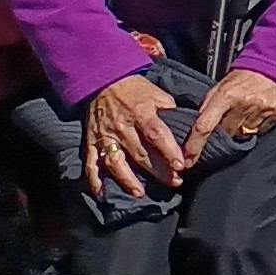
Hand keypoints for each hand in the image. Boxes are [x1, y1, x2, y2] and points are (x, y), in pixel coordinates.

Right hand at [82, 71, 183, 199]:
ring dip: (127, 180)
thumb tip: (184, 125)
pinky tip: (101, 194)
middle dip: (157, 171)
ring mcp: (105, 136)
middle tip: (173, 183)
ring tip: (139, 193)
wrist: (103, 80)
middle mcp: (122, 127)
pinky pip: (91, 164)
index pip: (156, 134)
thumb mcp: (156, 93)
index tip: (180, 166)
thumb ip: (168, 110)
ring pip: (116, 163)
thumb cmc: (134, 88)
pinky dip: (94, 180)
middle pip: (140, 154)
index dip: (168, 151)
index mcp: (140, 112)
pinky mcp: (91, 142)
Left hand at [180, 67, 275, 161]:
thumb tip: (195, 128)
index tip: (188, 161)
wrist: (273, 66)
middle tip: (228, 121)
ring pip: (243, 135)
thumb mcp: (221, 85)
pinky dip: (255, 127)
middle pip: (226, 134)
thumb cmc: (242, 77)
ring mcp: (261, 109)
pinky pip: (260, 131)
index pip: (205, 126)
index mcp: (226, 95)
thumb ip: (208, 105)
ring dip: (240, 130)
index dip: (194, 146)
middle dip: (223, 133)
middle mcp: (244, 103)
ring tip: (244, 115)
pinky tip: (257, 114)